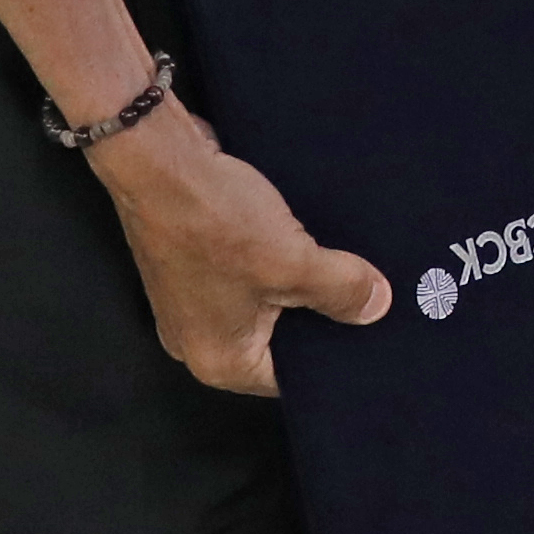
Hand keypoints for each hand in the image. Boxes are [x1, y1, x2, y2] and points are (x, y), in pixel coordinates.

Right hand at [90, 111, 387, 397]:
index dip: (335, 353)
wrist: (156, 155)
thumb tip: (377, 307)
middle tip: (365, 294)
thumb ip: (342, 290)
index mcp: (220, 361)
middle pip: (280, 340)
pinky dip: (273, 261)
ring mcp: (192, 302)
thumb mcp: (293, 261)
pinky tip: (303, 237)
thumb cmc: (213, 219)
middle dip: (318, 315)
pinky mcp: (193, 265)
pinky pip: (247, 275)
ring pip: (265, 303)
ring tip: (339, 264)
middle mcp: (199, 341)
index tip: (372, 333)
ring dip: (297, 282)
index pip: (293, 377)